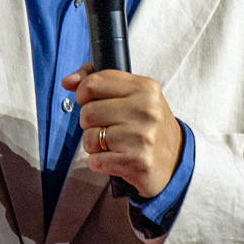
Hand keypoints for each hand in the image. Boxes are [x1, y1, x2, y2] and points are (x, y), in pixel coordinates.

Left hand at [63, 64, 183, 197]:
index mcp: (145, 88)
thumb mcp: (134, 95)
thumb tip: (68, 81)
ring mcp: (142, 136)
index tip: (89, 101)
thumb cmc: (148, 125)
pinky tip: (115, 159)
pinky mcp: (137, 161)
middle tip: (107, 127)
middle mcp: (146, 110)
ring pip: (89, 138)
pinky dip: (99, 162)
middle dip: (89, 123)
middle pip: (88, 112)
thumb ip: (99, 82)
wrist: (176, 160)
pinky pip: (96, 161)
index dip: (83, 93)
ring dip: (94, 145)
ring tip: (112, 144)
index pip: (94, 82)